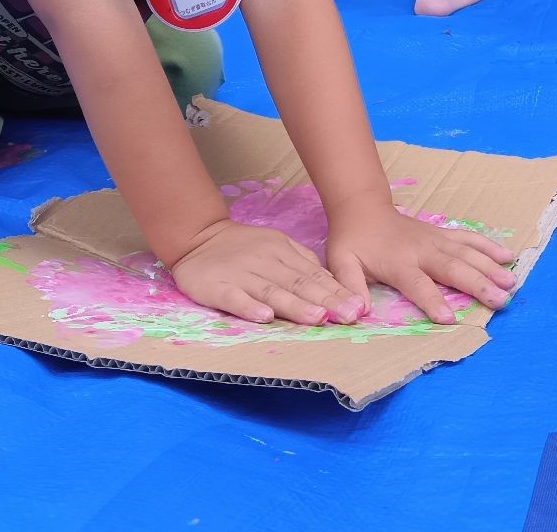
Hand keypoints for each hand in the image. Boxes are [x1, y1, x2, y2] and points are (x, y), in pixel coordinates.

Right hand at [168, 219, 365, 325]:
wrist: (198, 237)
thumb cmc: (243, 247)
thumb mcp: (276, 245)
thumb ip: (302, 262)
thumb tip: (333, 281)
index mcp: (282, 252)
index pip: (314, 274)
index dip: (336, 291)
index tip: (358, 307)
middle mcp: (266, 262)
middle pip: (299, 283)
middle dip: (326, 301)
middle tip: (348, 316)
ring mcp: (241, 274)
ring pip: (273, 292)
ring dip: (296, 306)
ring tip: (318, 318)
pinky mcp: (217, 286)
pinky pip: (235, 298)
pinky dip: (250, 308)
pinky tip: (265, 318)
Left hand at [325, 204, 516, 324]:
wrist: (362, 208)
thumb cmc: (352, 241)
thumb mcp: (341, 264)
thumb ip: (349, 286)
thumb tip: (356, 311)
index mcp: (399, 262)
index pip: (418, 284)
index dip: (432, 301)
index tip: (449, 318)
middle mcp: (422, 250)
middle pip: (453, 268)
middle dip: (478, 284)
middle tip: (500, 301)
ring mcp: (435, 240)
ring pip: (467, 253)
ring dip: (490, 267)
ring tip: (511, 282)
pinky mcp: (443, 234)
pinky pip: (468, 239)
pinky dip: (488, 246)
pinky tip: (507, 256)